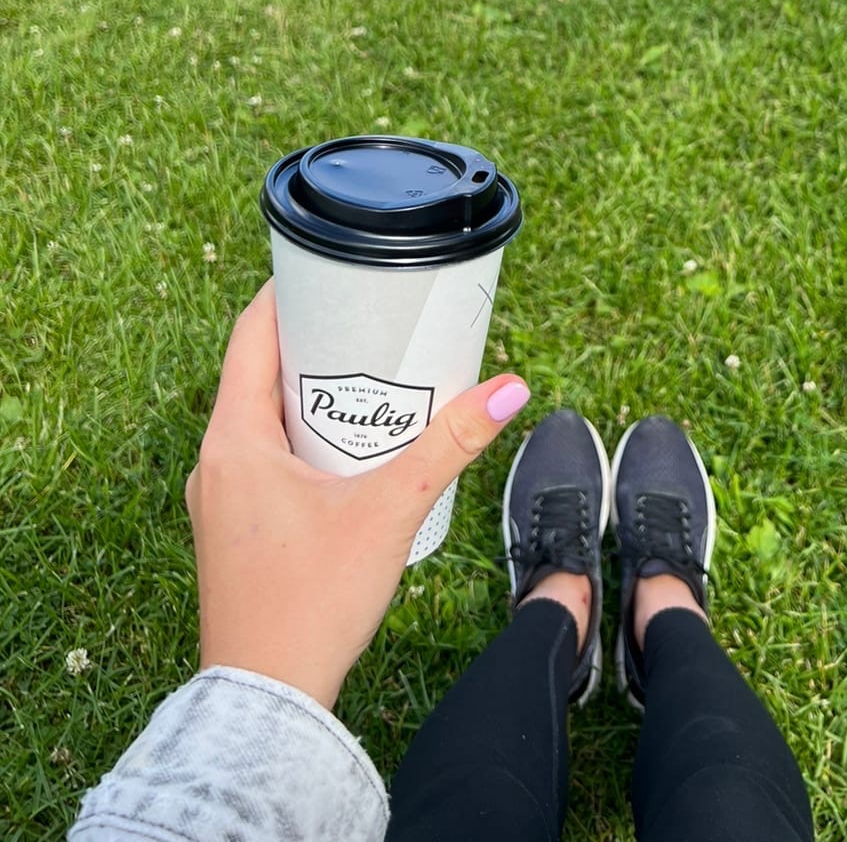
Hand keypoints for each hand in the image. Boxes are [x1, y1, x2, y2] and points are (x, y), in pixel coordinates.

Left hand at [185, 280, 530, 710]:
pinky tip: (349, 453)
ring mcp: (218, 501)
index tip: (329, 266)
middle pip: (259, 373)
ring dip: (310, 395)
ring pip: (262, 420)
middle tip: (372, 322)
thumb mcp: (392, 510)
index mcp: (233, 440)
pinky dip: (302, 439)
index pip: (250, 335)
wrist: (267, 703)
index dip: (288, 292)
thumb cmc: (312, 604)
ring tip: (371, 381)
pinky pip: (263, 460)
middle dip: (315, 343)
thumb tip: (510, 389)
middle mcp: (214, 463)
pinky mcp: (233, 532)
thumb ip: (452, 445)